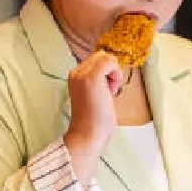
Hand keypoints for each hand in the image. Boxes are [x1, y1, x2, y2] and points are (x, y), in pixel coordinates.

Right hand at [64, 50, 123, 181]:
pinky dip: (116, 72)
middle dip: (111, 70)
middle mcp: (75, 72)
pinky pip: (109, 61)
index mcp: (75, 76)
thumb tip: (111, 72)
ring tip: (111, 90)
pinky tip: (113, 88)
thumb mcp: (95, 94)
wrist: (87, 134)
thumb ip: (99, 81)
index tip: (108, 89)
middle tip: (111, 89)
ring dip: (114, 71)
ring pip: (106, 57)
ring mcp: (82, 74)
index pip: (96, 60)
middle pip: (101, 56)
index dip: (107, 72)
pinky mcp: (91, 77)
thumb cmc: (94, 120)